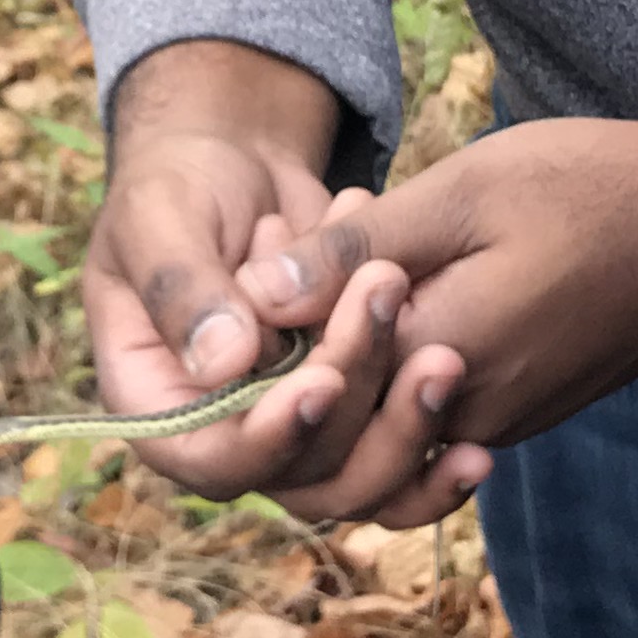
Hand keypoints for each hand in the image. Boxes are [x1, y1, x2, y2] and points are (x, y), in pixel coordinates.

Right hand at [75, 42, 411, 499]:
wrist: (237, 162)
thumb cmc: (179, 185)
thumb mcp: (161, 218)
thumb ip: (182, 288)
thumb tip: (226, 364)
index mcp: (160, 403)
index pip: (210, 458)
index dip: (268, 438)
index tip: (323, 381)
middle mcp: (226, 434)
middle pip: (299, 474)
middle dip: (354, 403)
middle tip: (388, 302)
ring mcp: (292, 426)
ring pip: (355, 475)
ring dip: (405, 426)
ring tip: (445, 357)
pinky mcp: (350, 406)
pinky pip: (393, 454)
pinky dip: (431, 437)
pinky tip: (477, 447)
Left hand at [255, 61, 637, 528]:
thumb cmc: (594, 187)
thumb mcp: (463, 191)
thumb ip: (356, 250)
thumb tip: (254, 297)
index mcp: (443, 361)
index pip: (310, 401)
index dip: (261, 345)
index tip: (255, 257)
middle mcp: (468, 417)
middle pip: (332, 453)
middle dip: (287, 379)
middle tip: (273, 276)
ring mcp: (500, 423)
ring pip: (379, 449)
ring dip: (338, 383)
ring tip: (326, 289)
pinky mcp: (523, 412)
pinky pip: (427, 433)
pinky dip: (388, 385)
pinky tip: (384, 307)